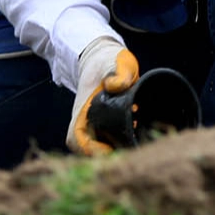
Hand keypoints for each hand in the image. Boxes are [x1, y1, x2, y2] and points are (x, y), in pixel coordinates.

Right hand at [67, 36, 139, 154]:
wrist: (103, 59)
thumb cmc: (109, 61)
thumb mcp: (117, 62)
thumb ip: (120, 72)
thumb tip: (116, 86)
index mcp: (83, 112)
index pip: (77, 141)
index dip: (91, 150)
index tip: (112, 149)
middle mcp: (86, 123)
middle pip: (88, 152)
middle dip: (109, 156)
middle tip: (131, 149)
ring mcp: (95, 127)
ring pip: (98, 151)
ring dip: (116, 152)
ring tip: (135, 144)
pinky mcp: (105, 128)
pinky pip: (108, 145)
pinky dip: (120, 147)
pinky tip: (136, 139)